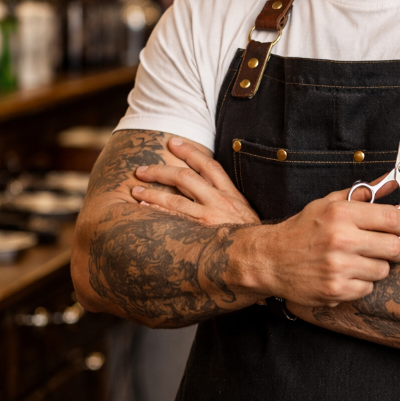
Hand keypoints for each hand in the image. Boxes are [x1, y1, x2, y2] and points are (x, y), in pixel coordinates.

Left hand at [132, 137, 259, 226]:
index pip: (208, 165)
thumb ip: (230, 202)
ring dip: (152, 192)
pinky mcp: (200, 234)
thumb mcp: (246, 214)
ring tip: (136, 190)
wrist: (263, 257)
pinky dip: (157, 212)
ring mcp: (209, 218)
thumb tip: (212, 193)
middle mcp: (219, 202)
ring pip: (175, 199)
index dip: (190, 151)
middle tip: (143, 170)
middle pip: (185, 177)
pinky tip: (144, 208)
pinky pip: (174, 220)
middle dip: (161, 170)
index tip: (173, 143)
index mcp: (232, 195)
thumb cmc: (253, 238)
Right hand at [237, 186, 399, 306]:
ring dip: (377, 266)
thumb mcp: (329, 204)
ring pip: (383, 271)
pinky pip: (367, 288)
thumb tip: (391, 182)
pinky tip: (346, 274)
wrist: (270, 259)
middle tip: (389, 248)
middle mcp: (341, 240)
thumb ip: (362, 193)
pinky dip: (362, 283)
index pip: (392, 219)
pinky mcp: (336, 290)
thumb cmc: (302, 230)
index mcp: (341, 214)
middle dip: (397, 249)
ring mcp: (338, 267)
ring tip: (358, 260)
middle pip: (394, 248)